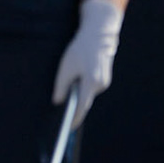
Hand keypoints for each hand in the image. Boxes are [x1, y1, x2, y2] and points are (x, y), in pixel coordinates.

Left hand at [53, 0, 123, 126]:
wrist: (98, 34)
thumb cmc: (80, 49)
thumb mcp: (66, 67)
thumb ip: (62, 86)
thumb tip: (58, 101)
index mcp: (91, 82)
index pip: (83, 106)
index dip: (75, 118)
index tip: (68, 128)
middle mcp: (101, 84)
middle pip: (85, 100)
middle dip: (75, 107)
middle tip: (62, 117)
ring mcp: (105, 81)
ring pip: (88, 93)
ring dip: (78, 94)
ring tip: (67, 93)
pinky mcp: (104, 77)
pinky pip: (91, 87)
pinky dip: (83, 87)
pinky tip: (76, 82)